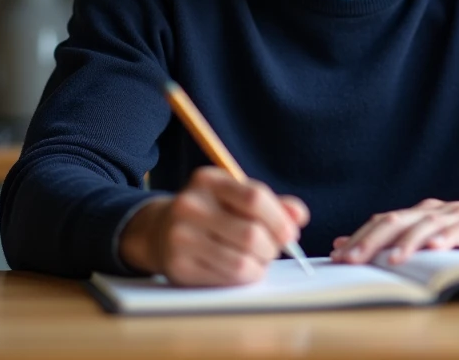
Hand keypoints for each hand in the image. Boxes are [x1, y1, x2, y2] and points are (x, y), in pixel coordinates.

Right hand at [119, 166, 308, 286]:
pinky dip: (244, 277)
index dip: (280, 219)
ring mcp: (181, 237)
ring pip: (241, 261)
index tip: (291, 234)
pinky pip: (227, 278)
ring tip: (258, 260)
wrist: (159, 231)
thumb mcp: (235, 197)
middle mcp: (190, 205)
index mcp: (208, 181)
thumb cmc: (210, 212)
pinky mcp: (179, 266)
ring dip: (260, 265)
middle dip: (272, 247)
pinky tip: (241, 269)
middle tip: (272, 250)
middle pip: (251, 234)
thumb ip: (271, 204)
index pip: (254, 198)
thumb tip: (299, 216)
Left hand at [330, 199, 458, 265]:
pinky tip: (436, 247)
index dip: (360, 237)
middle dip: (372, 239)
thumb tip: (357, 250)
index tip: (337, 256)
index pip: (385, 222)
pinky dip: (449, 237)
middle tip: (351, 259)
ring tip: (390, 259)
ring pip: (428, 225)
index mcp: (425, 214)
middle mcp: (440, 211)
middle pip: (399, 220)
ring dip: (407, 241)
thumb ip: (405, 243)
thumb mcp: (442, 241)